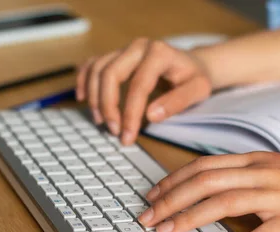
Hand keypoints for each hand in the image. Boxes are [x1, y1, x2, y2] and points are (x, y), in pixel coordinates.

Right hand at [76, 38, 211, 144]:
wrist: (193, 64)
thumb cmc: (194, 78)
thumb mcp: (197, 91)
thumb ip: (176, 102)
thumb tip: (151, 115)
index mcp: (159, 53)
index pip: (138, 85)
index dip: (130, 113)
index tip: (128, 136)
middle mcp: (138, 47)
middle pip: (110, 74)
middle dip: (108, 106)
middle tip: (113, 131)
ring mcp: (124, 49)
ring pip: (97, 70)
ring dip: (94, 98)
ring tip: (101, 122)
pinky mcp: (116, 55)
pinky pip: (92, 64)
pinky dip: (83, 81)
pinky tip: (82, 98)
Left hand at [137, 152, 279, 231]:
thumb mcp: (278, 168)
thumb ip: (247, 174)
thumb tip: (215, 186)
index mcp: (255, 160)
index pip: (203, 166)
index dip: (173, 180)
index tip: (152, 194)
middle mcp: (261, 172)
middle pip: (204, 182)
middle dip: (169, 200)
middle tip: (147, 217)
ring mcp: (277, 194)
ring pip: (223, 203)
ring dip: (189, 219)